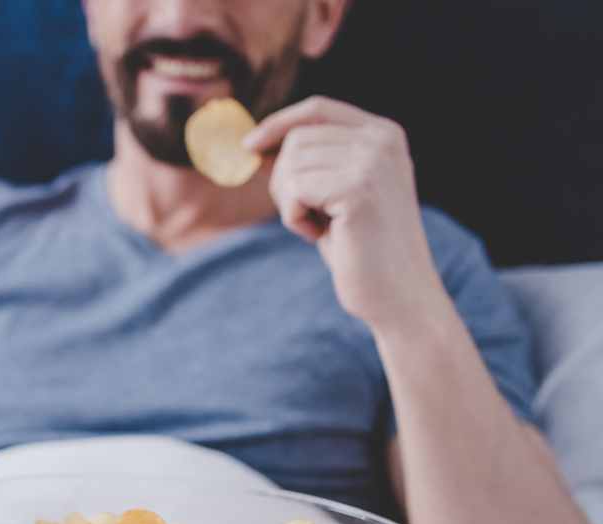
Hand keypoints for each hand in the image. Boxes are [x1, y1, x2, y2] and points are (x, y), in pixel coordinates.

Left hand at [244, 96, 444, 329]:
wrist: (397, 293)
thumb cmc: (360, 249)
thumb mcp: (330, 196)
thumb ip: (306, 164)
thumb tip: (255, 145)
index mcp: (384, 134)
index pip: (318, 109)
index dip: (279, 122)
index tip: (249, 146)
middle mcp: (382, 140)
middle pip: (297, 138)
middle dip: (284, 180)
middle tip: (306, 216)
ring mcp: (372, 161)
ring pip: (291, 162)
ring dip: (289, 202)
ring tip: (318, 226)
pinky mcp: (357, 188)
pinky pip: (294, 187)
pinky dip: (294, 217)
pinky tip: (318, 234)